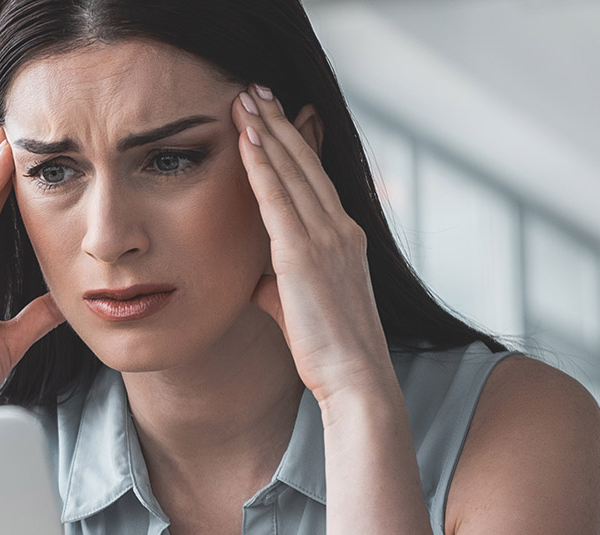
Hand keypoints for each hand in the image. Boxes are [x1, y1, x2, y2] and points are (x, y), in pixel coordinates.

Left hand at [233, 85, 398, 409]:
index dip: (292, 143)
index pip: (312, 178)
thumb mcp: (298, 307)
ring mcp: (326, 239)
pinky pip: (278, 199)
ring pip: (292, 172)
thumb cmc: (327, 349)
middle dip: (278, 123)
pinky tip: (246, 139)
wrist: (355, 379)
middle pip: (305, 163)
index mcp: (343, 238)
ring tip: (245, 100)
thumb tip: (258, 278)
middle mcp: (340, 229)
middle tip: (255, 90)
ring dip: (267, 132)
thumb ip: (278, 283)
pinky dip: (262, 165)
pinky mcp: (304, 255)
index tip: (271, 115)